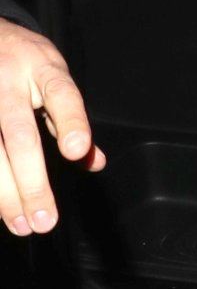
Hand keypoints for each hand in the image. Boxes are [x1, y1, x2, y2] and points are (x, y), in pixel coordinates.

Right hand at [0, 18, 104, 234]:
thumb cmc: (24, 64)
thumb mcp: (54, 78)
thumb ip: (70, 121)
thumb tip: (95, 162)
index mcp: (43, 69)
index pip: (62, 94)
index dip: (70, 122)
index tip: (77, 150)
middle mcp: (9, 80)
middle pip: (19, 133)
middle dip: (31, 181)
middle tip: (45, 220)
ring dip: (3, 193)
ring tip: (21, 224)